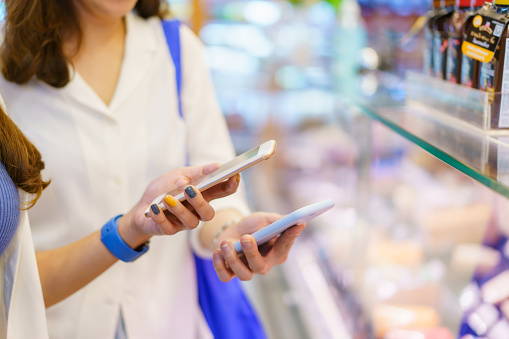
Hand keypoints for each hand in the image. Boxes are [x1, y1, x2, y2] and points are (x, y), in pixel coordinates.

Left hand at [118, 164, 240, 246]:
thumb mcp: (179, 174)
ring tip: (168, 198)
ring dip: (179, 209)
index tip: (234, 176)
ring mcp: (183, 223)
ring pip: (190, 222)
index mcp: (203, 195)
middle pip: (208, 213)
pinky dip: (160, 217)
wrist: (141, 206)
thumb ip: (197, 172)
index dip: (231, 185)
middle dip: (200, 202)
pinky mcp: (168, 230)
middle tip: (189, 189)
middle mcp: (197, 211)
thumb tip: (217, 165)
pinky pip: (168, 227)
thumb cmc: (164, 189)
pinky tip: (154, 208)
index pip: (222, 192)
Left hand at [212, 213, 304, 281]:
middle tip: (247, 237)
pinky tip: (217, 251)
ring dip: (233, 259)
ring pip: (243, 274)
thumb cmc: (254, 226)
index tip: (295, 226)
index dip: (289, 237)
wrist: (233, 230)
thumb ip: (279, 221)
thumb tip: (298, 221)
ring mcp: (247, 270)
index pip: (284, 247)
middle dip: (252, 253)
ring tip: (226, 243)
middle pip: (260, 266)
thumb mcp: (266, 219)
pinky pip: (225, 276)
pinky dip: (220, 265)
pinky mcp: (230, 272)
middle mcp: (263, 265)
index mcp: (276, 252)